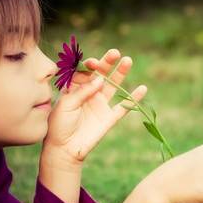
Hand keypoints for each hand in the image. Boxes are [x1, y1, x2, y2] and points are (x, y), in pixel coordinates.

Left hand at [42, 49, 146, 164]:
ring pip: (113, 86)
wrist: (64, 149)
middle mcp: (89, 93)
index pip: (85, 71)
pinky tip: (143, 88)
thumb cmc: (59, 125)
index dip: (89, 65)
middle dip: (107, 63)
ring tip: (128, 60)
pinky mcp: (109, 118)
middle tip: (115, 53)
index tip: (92, 63)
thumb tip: (99, 78)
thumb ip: (82, 91)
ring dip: (120, 73)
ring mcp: (100, 105)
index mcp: (75, 88)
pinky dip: (133, 98)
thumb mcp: (66, 105)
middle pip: (101, 74)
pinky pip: (124, 107)